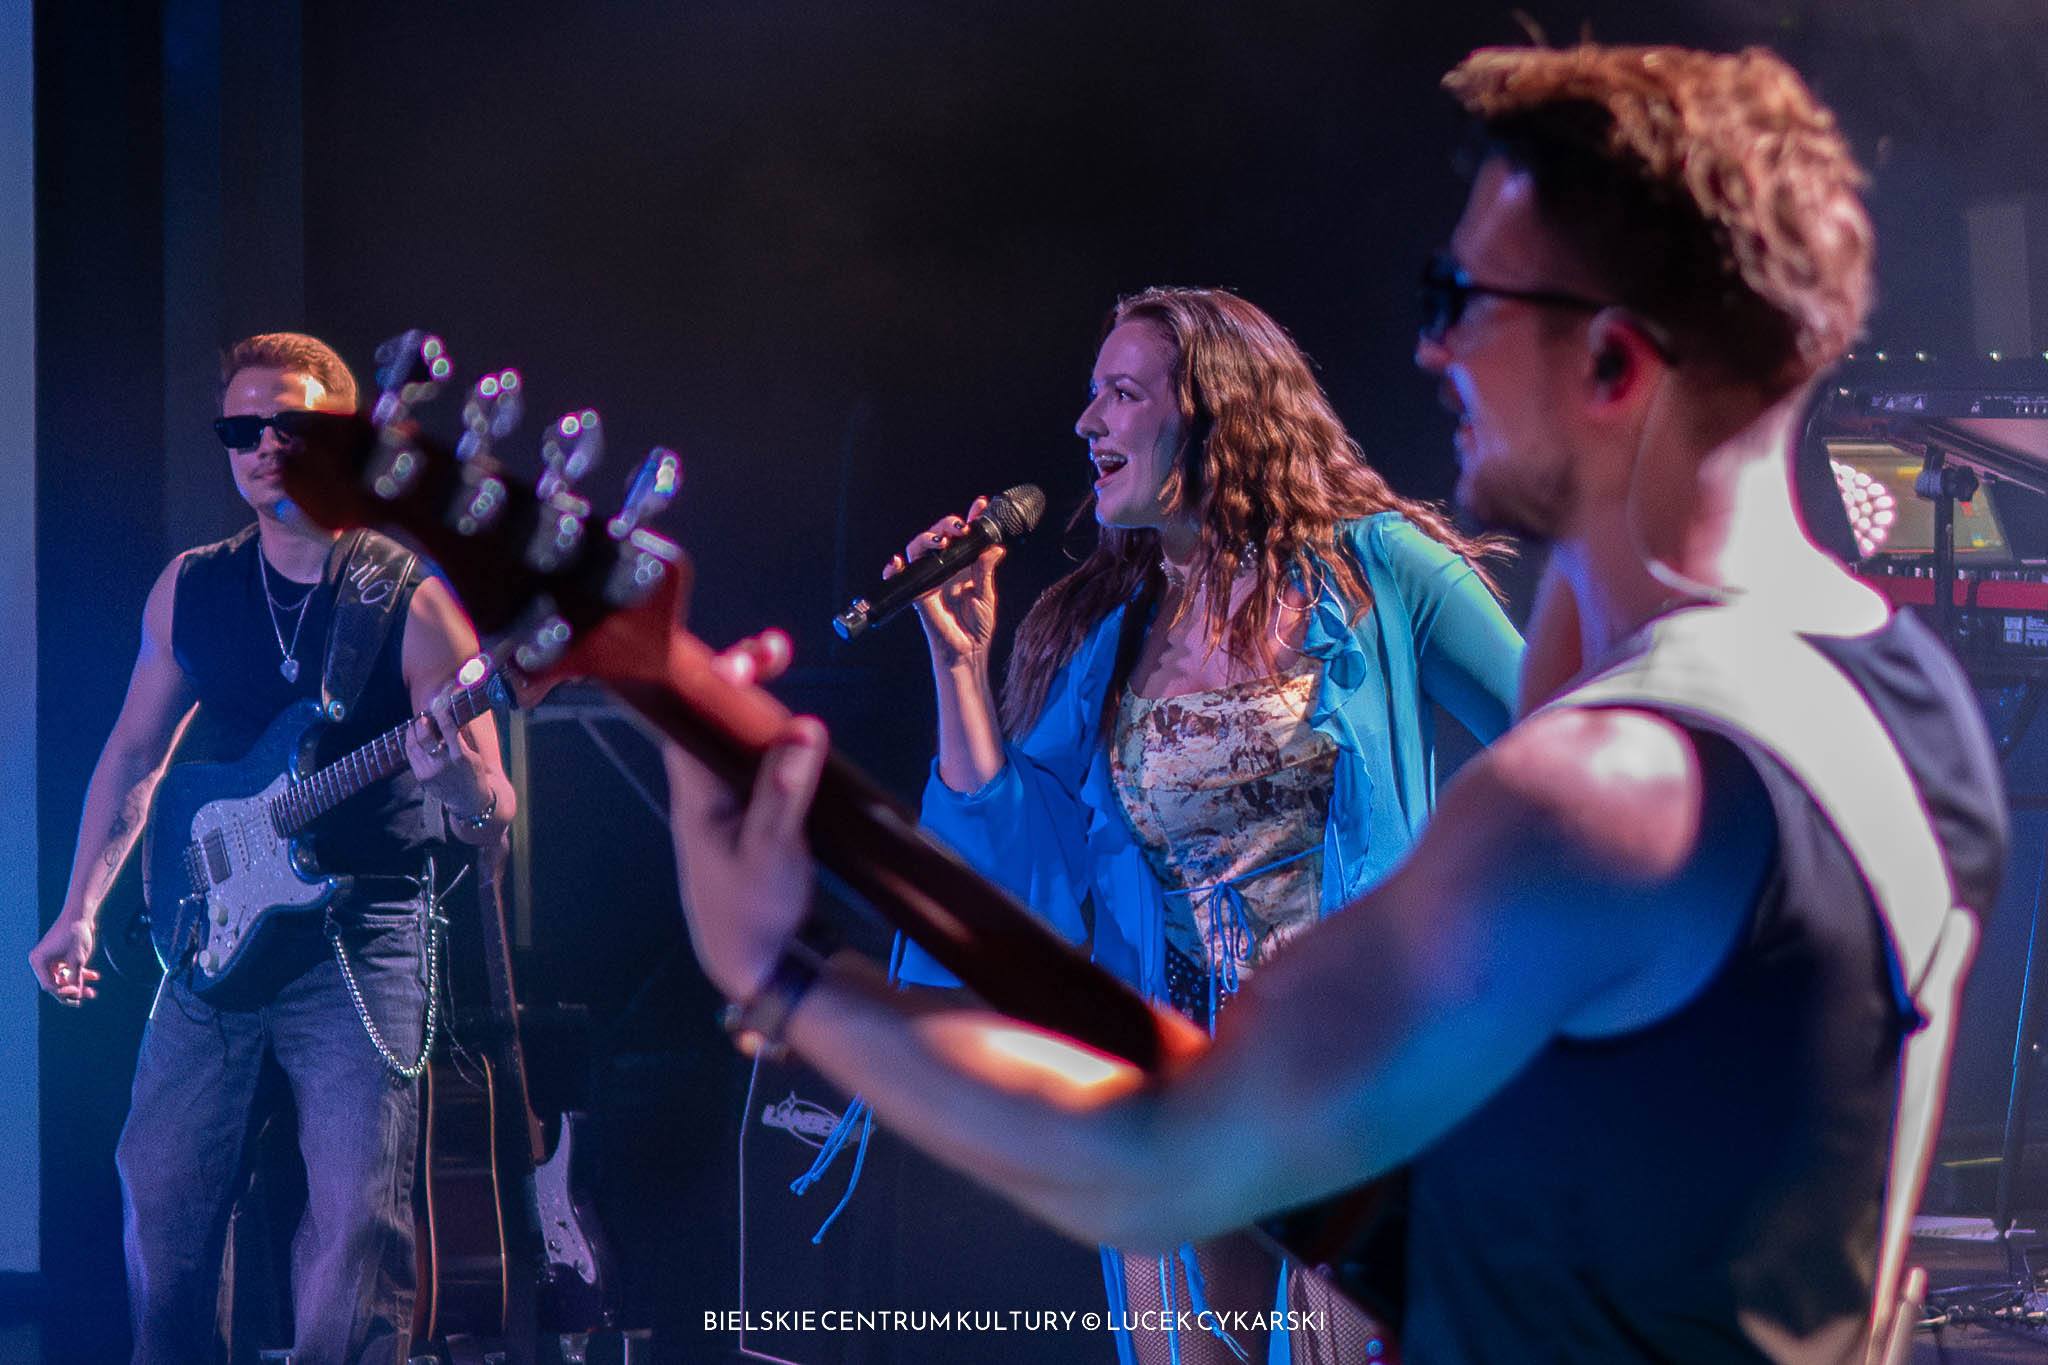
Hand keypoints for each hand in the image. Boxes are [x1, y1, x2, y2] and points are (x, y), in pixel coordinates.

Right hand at [31, 912, 98, 1005]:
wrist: (80, 914)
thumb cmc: (76, 935)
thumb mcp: (77, 960)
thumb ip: (76, 979)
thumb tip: (76, 995)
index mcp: (38, 961)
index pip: (49, 985)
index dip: (64, 992)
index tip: (79, 992)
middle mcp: (41, 961)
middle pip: (56, 983)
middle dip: (73, 990)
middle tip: (87, 996)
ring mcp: (50, 959)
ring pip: (64, 978)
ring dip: (78, 983)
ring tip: (93, 992)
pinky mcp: (59, 956)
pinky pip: (68, 969)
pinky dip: (80, 973)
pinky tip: (95, 976)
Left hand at [404, 676, 490, 815]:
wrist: (468, 801)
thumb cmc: (472, 773)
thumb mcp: (472, 755)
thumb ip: (458, 739)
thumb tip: (447, 716)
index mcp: (461, 757)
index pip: (449, 731)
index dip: (443, 715)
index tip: (439, 706)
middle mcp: (444, 765)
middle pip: (425, 737)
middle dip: (422, 723)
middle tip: (423, 716)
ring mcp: (430, 772)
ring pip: (414, 745)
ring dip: (413, 731)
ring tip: (416, 724)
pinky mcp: (421, 778)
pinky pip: (412, 755)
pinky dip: (411, 743)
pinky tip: (414, 736)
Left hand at [664, 630, 826, 1002]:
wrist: (754, 962)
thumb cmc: (752, 911)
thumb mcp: (772, 852)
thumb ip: (784, 792)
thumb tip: (803, 729)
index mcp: (696, 792)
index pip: (691, 718)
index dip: (713, 681)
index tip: (747, 660)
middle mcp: (704, 786)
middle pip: (710, 714)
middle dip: (737, 675)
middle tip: (776, 648)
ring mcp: (727, 796)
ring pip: (733, 732)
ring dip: (755, 696)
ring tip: (778, 657)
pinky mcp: (751, 808)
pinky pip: (754, 754)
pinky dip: (770, 729)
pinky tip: (791, 718)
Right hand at [886, 497, 1003, 667]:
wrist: (968, 650)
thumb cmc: (977, 625)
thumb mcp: (986, 594)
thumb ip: (986, 570)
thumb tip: (995, 548)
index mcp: (963, 564)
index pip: (964, 536)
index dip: (970, 517)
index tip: (980, 504)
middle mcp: (944, 567)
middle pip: (937, 535)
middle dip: (946, 525)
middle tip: (960, 527)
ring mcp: (929, 579)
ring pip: (917, 549)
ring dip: (926, 539)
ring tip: (942, 541)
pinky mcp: (918, 594)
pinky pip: (901, 578)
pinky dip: (894, 569)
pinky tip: (897, 562)